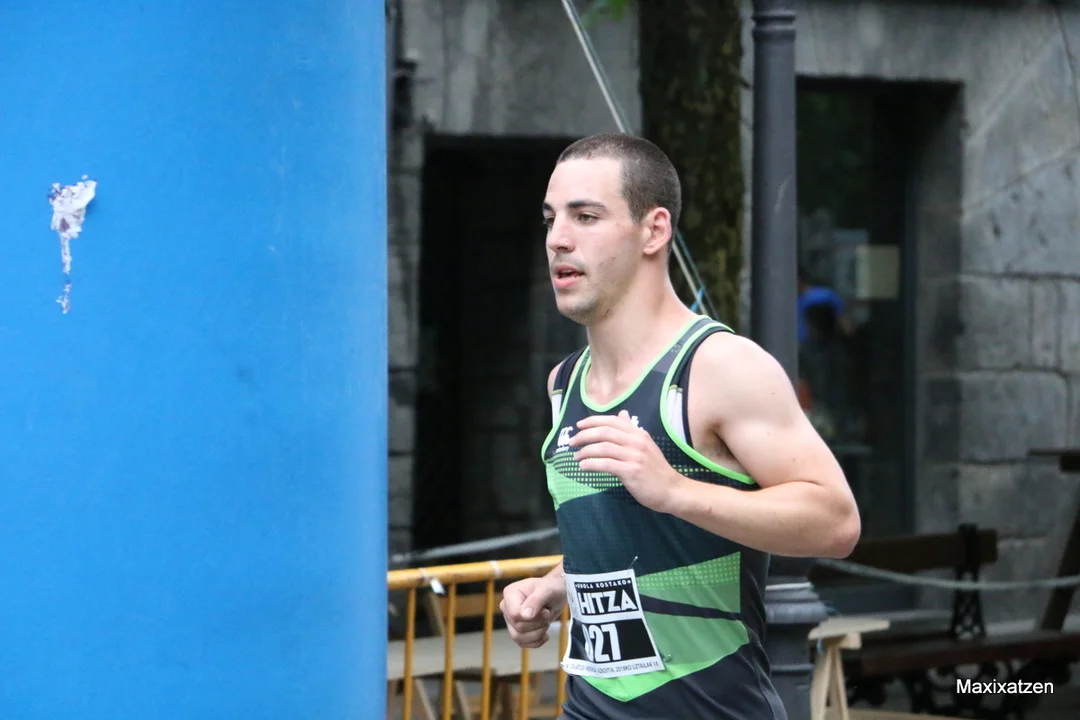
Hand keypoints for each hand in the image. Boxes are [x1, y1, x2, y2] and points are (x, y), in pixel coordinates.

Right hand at [500, 575, 565, 648]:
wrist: (556, 595)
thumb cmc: (552, 588)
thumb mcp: (548, 590)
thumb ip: (536, 600)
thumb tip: (524, 615)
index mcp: (510, 594)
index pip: (515, 614)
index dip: (533, 617)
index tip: (545, 611)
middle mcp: (507, 607)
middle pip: (519, 627)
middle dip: (538, 624)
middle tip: (547, 614)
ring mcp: (510, 620)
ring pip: (519, 638)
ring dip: (538, 633)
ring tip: (546, 622)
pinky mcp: (516, 631)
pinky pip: (523, 644)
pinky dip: (536, 642)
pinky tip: (545, 634)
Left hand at [571, 409, 688, 512]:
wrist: (672, 490)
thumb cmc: (656, 470)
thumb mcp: (646, 445)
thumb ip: (632, 431)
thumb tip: (622, 413)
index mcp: (639, 434)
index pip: (612, 421)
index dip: (593, 421)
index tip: (579, 425)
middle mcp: (636, 442)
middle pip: (604, 432)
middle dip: (584, 435)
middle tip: (572, 442)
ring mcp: (634, 456)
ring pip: (603, 447)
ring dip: (585, 451)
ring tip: (576, 457)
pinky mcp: (631, 471)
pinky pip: (606, 464)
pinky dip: (591, 464)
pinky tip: (583, 467)